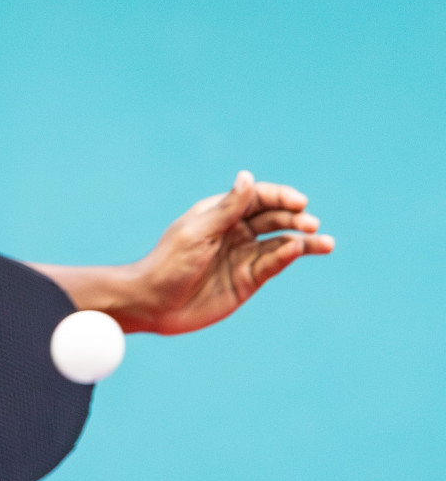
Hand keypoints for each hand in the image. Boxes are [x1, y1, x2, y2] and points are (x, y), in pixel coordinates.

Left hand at [128, 170, 334, 334]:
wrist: (153, 303)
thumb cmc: (168, 263)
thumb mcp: (198, 232)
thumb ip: (227, 208)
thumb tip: (247, 177)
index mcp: (220, 213)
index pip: (258, 198)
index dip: (281, 197)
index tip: (299, 202)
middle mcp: (236, 232)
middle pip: (275, 218)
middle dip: (296, 218)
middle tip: (310, 222)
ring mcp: (244, 256)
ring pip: (281, 243)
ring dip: (304, 240)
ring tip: (326, 242)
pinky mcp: (248, 280)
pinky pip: (273, 264)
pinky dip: (287, 257)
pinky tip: (298, 251)